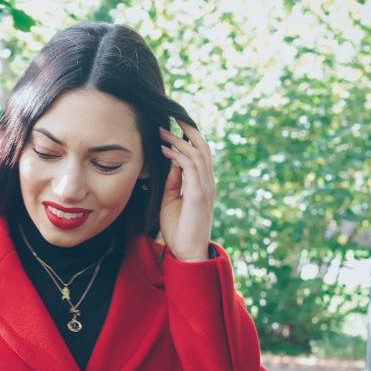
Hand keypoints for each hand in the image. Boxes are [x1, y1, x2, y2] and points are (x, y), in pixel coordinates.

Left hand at [158, 123, 215, 261]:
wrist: (188, 253)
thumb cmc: (179, 231)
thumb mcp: (171, 202)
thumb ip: (173, 183)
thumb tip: (171, 164)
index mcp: (203, 184)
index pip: (200, 154)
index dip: (189, 137)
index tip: (172, 127)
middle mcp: (207, 183)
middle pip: (202, 147)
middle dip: (188, 129)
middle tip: (171, 116)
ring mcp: (205, 188)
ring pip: (197, 153)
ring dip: (179, 140)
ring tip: (162, 132)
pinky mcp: (199, 195)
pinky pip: (190, 167)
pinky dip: (178, 156)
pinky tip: (165, 151)